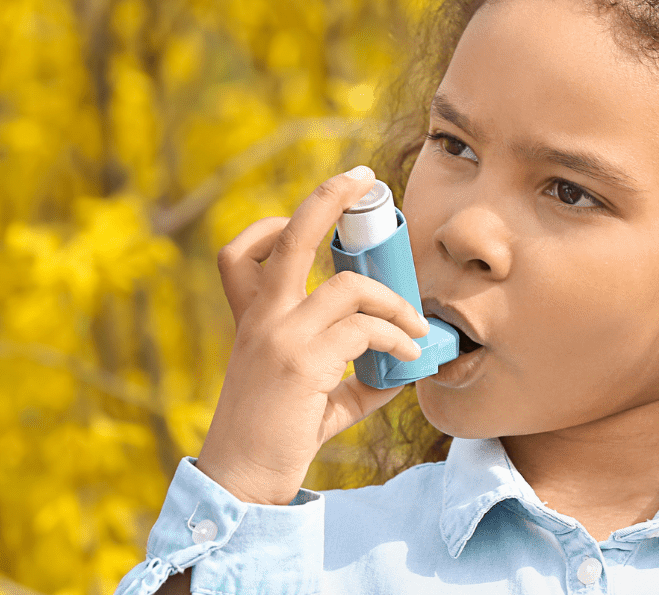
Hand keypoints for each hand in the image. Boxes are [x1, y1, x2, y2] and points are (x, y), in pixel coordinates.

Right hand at [198, 166, 429, 504]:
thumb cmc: (276, 439)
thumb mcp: (313, 398)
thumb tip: (401, 372)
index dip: (275, 225)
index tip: (324, 217)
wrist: (244, 479)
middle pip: (288, 237)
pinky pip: (362, 331)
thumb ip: (351, 379)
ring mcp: (279, 336)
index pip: (241, 252)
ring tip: (417, 325)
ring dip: (392, 302)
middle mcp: (261, 319)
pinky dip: (394, 337)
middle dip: (328, 197)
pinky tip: (408, 355)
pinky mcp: (300, 363)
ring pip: (347, 288)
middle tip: (364, 178)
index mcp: (253, 319)